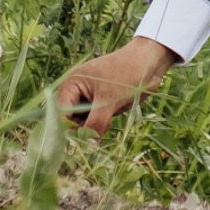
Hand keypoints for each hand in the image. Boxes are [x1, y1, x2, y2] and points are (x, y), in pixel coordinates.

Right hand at [57, 36, 176, 135]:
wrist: (149, 61)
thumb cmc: (126, 73)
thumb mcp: (109, 100)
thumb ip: (96, 124)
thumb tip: (87, 148)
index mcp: (72, 84)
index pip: (60, 114)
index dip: (66, 131)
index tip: (77, 145)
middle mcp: (76, 92)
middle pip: (70, 122)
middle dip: (82, 130)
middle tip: (97, 131)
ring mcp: (88, 99)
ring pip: (83, 125)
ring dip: (93, 129)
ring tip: (108, 117)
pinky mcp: (100, 105)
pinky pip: (95, 123)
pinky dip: (101, 125)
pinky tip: (111, 117)